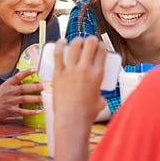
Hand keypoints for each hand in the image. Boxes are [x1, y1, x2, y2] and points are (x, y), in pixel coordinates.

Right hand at [0, 69, 43, 120]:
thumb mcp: (4, 87)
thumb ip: (14, 83)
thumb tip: (27, 77)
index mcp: (8, 84)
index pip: (18, 76)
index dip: (26, 72)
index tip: (35, 70)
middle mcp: (9, 92)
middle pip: (24, 88)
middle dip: (36, 87)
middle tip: (46, 87)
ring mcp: (9, 101)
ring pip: (25, 99)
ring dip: (36, 99)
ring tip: (45, 98)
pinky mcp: (10, 111)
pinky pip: (22, 111)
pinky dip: (31, 112)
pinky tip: (39, 111)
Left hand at [52, 37, 106, 160]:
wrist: (72, 121)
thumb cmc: (86, 114)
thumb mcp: (100, 101)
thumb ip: (100, 93)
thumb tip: (97, 93)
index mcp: (98, 74)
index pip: (102, 50)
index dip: (102, 45)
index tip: (99, 46)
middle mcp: (85, 69)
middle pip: (89, 44)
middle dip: (91, 40)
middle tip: (89, 42)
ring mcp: (71, 70)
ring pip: (74, 45)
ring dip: (77, 40)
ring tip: (77, 42)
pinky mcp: (58, 74)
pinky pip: (57, 54)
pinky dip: (59, 45)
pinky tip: (61, 42)